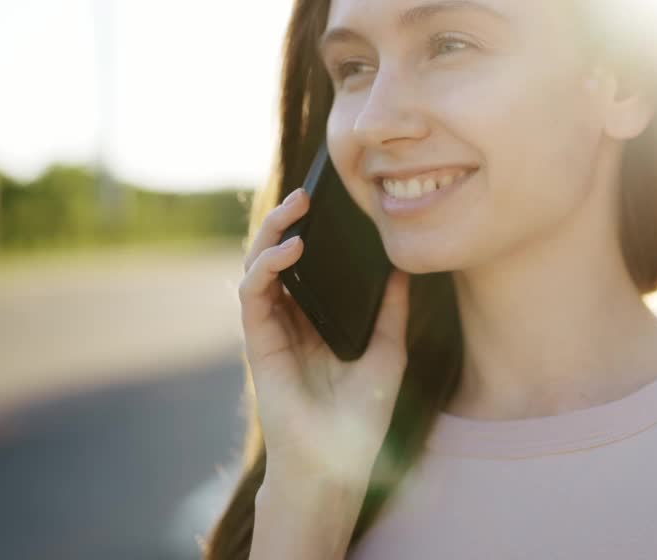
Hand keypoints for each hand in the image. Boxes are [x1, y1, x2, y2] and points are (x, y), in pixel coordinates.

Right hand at [237, 187, 410, 493]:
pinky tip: (289, 250)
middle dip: (289, 220)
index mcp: (319, 318)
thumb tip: (403, 267)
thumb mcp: (389, 352)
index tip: (333, 200)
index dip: (316, 231)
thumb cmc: (360, 417)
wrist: (335, 464)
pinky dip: (267, 266)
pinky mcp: (258, 341)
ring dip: (273, 233)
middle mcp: (292, 318)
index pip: (312, 263)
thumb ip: (390, 309)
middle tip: (309, 193)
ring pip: (260, 266)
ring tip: (296, 209)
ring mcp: (272, 328)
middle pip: (281, 257)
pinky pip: (253, 293)